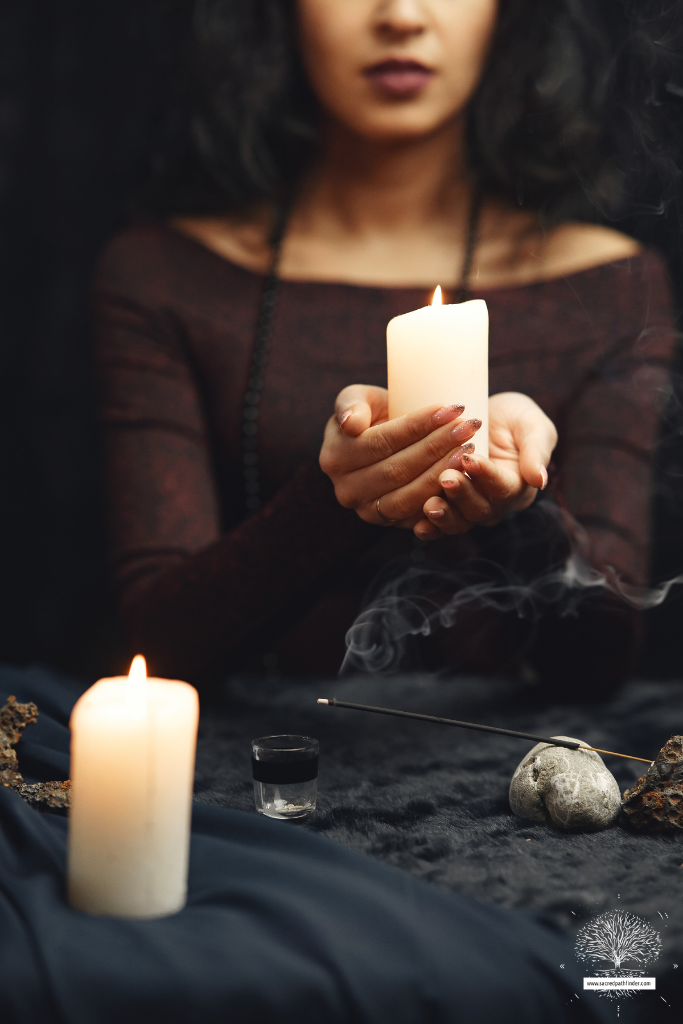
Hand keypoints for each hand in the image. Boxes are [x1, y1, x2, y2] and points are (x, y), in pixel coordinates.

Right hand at [319, 384, 482, 535]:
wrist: (381, 444)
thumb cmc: (373, 414)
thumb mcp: (359, 398)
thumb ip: (351, 403)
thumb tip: (351, 425)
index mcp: (335, 457)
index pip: (381, 442)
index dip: (417, 426)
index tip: (449, 409)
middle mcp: (346, 490)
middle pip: (397, 470)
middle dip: (437, 447)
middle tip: (468, 427)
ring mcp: (367, 512)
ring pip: (409, 496)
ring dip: (443, 472)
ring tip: (469, 448)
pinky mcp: (390, 524)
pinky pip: (419, 515)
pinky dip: (444, 497)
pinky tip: (465, 476)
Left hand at [421, 391, 556, 537]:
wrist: (483, 418)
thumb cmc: (514, 419)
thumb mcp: (532, 427)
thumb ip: (536, 451)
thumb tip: (540, 480)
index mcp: (517, 487)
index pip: (503, 488)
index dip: (487, 476)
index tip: (470, 459)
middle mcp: (494, 504)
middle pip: (479, 509)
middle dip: (462, 495)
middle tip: (446, 478)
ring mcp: (468, 508)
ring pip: (459, 521)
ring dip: (444, 515)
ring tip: (430, 504)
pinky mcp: (447, 506)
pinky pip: (438, 525)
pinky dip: (429, 528)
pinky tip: (418, 526)